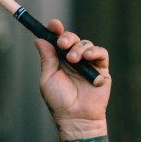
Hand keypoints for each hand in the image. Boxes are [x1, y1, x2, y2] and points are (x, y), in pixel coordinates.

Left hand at [34, 19, 111, 139]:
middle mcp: (73, 59)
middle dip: (67, 37)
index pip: (57, 40)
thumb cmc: (59, 101)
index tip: (53, 24)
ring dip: (79, 48)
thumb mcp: (48, 77)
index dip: (56, 30)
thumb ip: (47, 58)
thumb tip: (39, 39)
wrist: (76, 117)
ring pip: (86, 44)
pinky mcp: (101, 69)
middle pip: (72, 39)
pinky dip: (94, 51)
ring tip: (73, 60)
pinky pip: (101, 53)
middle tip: (62, 44)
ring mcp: (88, 63)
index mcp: (58, 60)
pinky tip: (87, 57)